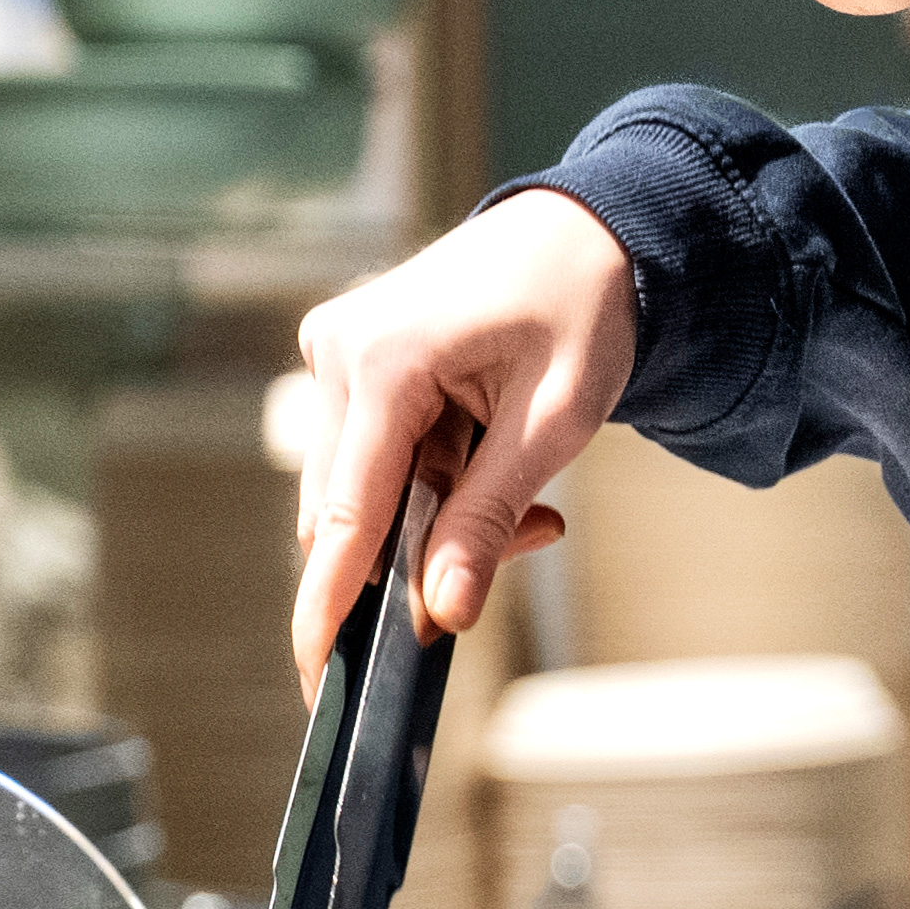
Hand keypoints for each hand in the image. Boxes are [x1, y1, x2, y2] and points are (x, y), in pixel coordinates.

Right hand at [288, 194, 639, 688]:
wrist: (589, 228)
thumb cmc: (584, 306)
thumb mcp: (554, 422)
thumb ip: (489, 518)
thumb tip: (441, 611)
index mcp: (383, 359)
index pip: (344, 516)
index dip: (330, 609)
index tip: (320, 680)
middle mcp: (338, 351)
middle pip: (347, 513)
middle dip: (420, 553)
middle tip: (528, 536)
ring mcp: (337, 351)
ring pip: (357, 492)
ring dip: (431, 517)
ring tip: (527, 494)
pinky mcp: (349, 359)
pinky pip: (369, 457)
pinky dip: (427, 482)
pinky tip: (488, 460)